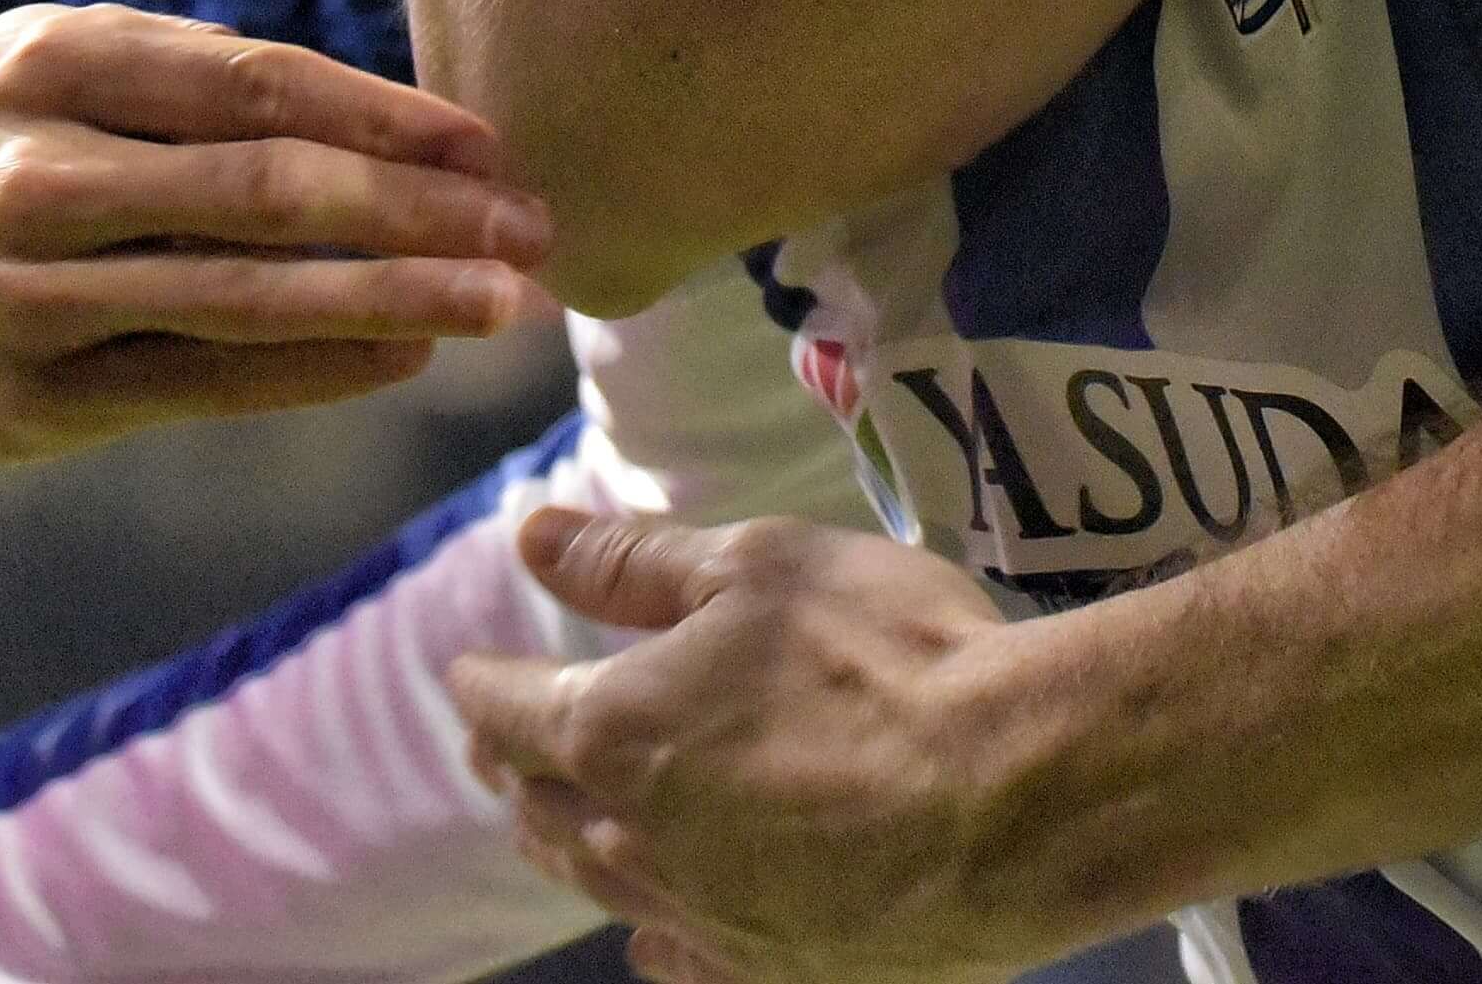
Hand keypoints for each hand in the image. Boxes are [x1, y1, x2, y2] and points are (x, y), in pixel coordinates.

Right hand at [0, 2, 551, 460]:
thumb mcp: (60, 64)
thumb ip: (199, 76)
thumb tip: (387, 117)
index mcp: (60, 63)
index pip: (258, 85)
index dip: (389, 117)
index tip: (489, 146)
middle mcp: (42, 174)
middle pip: (268, 190)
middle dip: (419, 211)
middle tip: (531, 230)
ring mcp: (33, 295)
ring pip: (244, 296)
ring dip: (392, 297)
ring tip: (501, 302)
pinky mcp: (32, 402)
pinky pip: (200, 385)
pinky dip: (315, 369)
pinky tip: (404, 356)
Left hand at [451, 510, 1077, 983]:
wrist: (1016, 798)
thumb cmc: (888, 656)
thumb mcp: (761, 567)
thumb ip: (636, 562)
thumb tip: (533, 540)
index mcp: (615, 729)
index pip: (509, 711)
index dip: (482, 685)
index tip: (465, 673)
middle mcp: (635, 839)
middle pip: (541, 808)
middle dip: (515, 768)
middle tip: (503, 745)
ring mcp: (703, 916)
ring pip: (597, 883)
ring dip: (566, 843)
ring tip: (558, 821)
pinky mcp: (772, 972)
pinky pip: (676, 955)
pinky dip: (648, 929)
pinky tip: (650, 928)